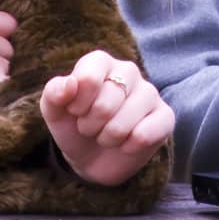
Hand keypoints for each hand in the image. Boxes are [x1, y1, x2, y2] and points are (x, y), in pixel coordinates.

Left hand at [40, 49, 173, 186]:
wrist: (91, 157)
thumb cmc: (73, 126)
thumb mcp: (55, 112)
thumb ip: (53, 93)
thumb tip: (69, 84)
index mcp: (100, 62)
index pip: (89, 79)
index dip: (78, 104)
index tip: (75, 111)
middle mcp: (128, 71)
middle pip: (106, 103)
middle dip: (91, 125)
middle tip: (91, 127)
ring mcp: (149, 93)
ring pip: (125, 122)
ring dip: (109, 138)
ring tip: (107, 135)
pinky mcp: (165, 117)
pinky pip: (146, 135)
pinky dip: (129, 147)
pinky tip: (127, 143)